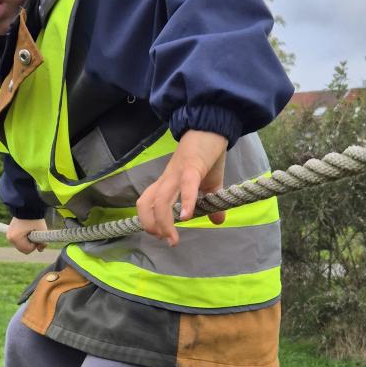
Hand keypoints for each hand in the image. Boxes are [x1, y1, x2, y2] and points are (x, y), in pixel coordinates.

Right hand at [7, 217, 46, 252]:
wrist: (27, 205)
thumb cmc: (34, 218)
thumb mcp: (41, 230)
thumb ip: (43, 242)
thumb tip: (40, 250)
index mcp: (15, 238)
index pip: (27, 250)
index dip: (35, 244)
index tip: (37, 234)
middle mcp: (10, 237)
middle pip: (23, 249)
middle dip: (30, 243)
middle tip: (35, 232)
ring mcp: (9, 235)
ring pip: (20, 245)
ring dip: (27, 240)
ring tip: (30, 230)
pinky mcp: (10, 232)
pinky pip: (18, 240)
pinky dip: (24, 237)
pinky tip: (27, 229)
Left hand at [136, 130, 226, 246]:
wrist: (211, 126)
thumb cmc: (208, 154)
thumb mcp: (211, 183)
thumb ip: (211, 202)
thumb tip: (218, 221)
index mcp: (167, 182)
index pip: (146, 202)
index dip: (147, 220)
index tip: (160, 235)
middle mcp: (167, 178)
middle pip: (147, 203)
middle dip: (152, 225)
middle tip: (164, 240)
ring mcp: (177, 172)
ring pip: (162, 199)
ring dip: (164, 222)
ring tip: (172, 238)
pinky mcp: (192, 166)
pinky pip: (186, 185)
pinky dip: (186, 202)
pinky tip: (188, 217)